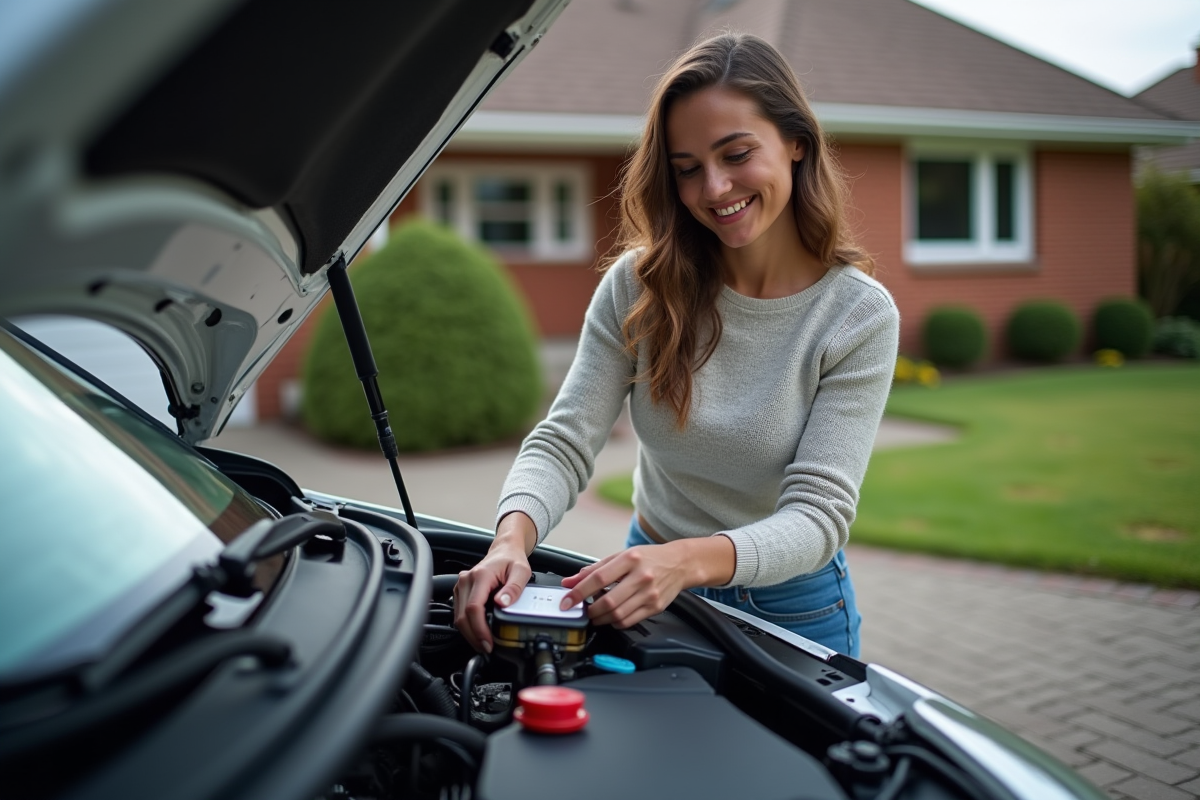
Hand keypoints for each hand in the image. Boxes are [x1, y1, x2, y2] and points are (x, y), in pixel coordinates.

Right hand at [453, 512, 536, 652]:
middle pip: (462, 616)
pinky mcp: (461, 591)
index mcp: (481, 576)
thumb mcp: (521, 571)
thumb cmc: (512, 559)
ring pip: (457, 617)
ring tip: (484, 643)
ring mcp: (461, 586)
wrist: (504, 550)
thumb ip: (514, 588)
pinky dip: (467, 626)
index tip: (488, 642)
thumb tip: (503, 603)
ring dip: (469, 633)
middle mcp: (466, 580)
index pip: (473, 608)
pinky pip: (459, 613)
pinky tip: (478, 632)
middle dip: (473, 636)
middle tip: (487, 648)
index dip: (479, 629)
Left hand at [558, 536, 734, 628]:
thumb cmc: (648, 558)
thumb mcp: (620, 556)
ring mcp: (650, 594)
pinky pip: (629, 621)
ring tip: (596, 613)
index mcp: (630, 559)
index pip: (598, 578)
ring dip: (601, 618)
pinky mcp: (655, 607)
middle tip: (583, 610)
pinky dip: (615, 622)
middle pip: (608, 601)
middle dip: (590, 610)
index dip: (578, 592)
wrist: (680, 564)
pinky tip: (612, 616)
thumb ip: (593, 569)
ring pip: (618, 615)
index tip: (566, 602)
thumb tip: (569, 582)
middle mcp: (641, 576)